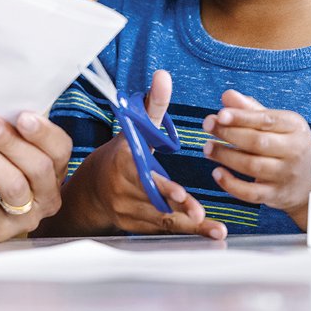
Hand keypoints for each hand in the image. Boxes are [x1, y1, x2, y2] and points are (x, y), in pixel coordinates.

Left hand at [0, 110, 71, 242]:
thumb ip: (0, 123)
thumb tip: (2, 95)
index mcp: (49, 171)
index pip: (60, 150)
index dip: (44, 133)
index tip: (22, 114)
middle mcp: (44, 197)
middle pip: (40, 168)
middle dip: (12, 141)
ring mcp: (22, 218)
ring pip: (14, 185)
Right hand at [69, 70, 226, 239]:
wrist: (94, 186)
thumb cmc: (124, 151)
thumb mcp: (136, 126)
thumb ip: (154, 104)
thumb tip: (164, 76)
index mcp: (124, 162)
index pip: (141, 175)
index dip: (160, 185)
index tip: (180, 192)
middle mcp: (123, 189)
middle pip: (153, 201)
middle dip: (178, 208)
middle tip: (199, 214)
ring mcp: (127, 211)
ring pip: (161, 220)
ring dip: (189, 225)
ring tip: (216, 229)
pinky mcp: (135, 226)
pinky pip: (164, 230)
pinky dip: (188, 232)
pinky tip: (211, 233)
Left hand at [203, 89, 310, 229]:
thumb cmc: (287, 144)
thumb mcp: (277, 123)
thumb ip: (251, 110)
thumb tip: (227, 95)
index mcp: (295, 127)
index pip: (266, 120)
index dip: (241, 117)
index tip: (220, 114)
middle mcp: (294, 151)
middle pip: (257, 142)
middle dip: (229, 133)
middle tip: (207, 125)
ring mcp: (286, 175)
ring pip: (252, 166)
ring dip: (225, 156)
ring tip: (207, 148)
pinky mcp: (276, 195)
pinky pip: (251, 193)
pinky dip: (231, 184)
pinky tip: (217, 173)